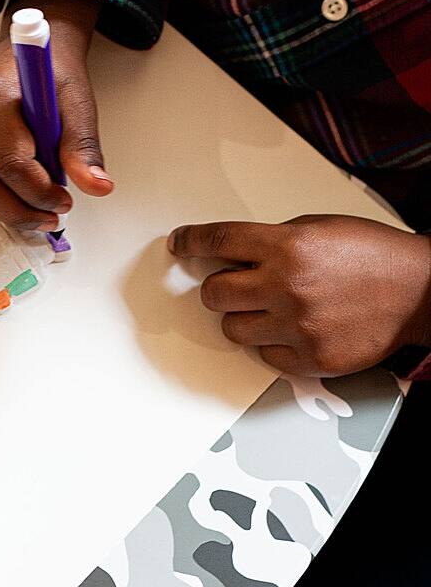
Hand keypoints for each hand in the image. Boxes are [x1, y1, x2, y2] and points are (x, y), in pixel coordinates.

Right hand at [0, 0, 112, 231]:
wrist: (28, 48)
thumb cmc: (50, 70)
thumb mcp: (76, 100)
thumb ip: (83, 145)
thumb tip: (96, 185)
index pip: (9, 161)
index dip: (39, 192)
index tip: (64, 201)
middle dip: (17, 211)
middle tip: (49, 219)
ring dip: (5, 209)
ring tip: (38, 210)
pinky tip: (19, 195)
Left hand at [168, 214, 430, 375]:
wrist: (422, 291)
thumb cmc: (371, 256)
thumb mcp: (318, 229)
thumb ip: (271, 242)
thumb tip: (229, 254)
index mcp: (287, 246)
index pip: (218, 241)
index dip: (191, 241)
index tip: (179, 243)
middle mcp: (287, 286)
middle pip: (213, 293)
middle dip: (219, 288)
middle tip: (236, 285)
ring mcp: (298, 326)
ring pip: (231, 329)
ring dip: (243, 318)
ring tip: (270, 308)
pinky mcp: (310, 358)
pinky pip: (264, 355)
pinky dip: (272, 343)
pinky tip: (294, 328)